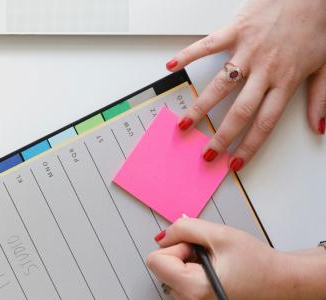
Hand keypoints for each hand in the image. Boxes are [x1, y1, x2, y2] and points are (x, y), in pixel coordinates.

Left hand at [146, 218, 325, 299]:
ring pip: (170, 272)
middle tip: (209, 254)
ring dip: (187, 262)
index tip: (197, 247)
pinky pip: (180, 280)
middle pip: (161, 267)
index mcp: (194, 289)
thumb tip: (163, 235)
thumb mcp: (220, 234)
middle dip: (181, 253)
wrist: (280, 281)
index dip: (174, 247)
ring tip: (215, 263)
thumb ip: (185, 229)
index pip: (155, 261)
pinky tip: (213, 269)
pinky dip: (192, 270)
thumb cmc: (257, 263)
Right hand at [166, 0, 325, 170]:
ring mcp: (248, 51)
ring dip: (199, 107)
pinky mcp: (236, 31)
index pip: (264, 122)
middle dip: (220, 137)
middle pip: (239, 111)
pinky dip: (187, 55)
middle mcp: (265, 69)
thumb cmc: (318, 24)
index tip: (234, 162)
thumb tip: (318, 126)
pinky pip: (207, 45)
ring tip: (184, 123)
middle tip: (206, 153)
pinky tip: (172, 66)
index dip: (249, 146)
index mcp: (286, 80)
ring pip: (219, 86)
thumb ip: (321, 98)